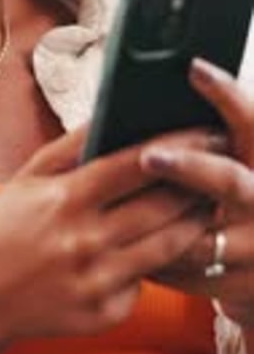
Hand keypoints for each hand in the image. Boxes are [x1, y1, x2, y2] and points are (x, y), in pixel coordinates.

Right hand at [0, 123, 214, 349]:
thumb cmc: (4, 226)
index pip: (134, 165)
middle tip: (220, 164)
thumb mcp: (30, 174)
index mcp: (67, 200)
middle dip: (196, 182)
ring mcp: (98, 281)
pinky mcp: (106, 312)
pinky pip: (146, 281)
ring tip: (207, 200)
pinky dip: (157, 260)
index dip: (177, 145)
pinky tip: (167, 241)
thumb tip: (109, 110)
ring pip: (166, 246)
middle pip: (160, 206)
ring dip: (193, 220)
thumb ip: (73, 144)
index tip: (207, 130)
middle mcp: (85, 241)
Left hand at [140, 58, 253, 328]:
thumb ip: (205, 136)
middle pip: (229, 180)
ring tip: (114, 203)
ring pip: (198, 235)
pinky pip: (183, 273)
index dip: (226, 94)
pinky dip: (150, 258)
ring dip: (154, 220)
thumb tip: (155, 89)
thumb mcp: (234, 157)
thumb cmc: (233, 191)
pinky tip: (119, 242)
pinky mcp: (237, 286)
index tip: (194, 67)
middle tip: (148, 154)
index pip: (250, 120)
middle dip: (188, 166)